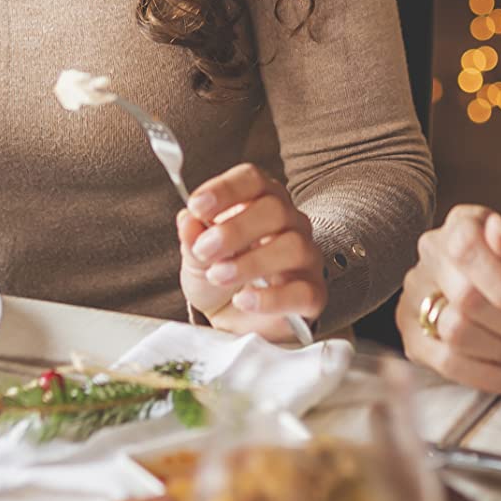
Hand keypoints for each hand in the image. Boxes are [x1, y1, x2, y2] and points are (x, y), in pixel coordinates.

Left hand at [177, 163, 323, 341]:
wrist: (232, 320)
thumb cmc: (219, 276)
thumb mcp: (197, 257)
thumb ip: (193, 238)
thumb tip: (188, 221)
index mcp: (261, 201)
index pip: (252, 180)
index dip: (226, 190)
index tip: (197, 206)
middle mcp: (290, 223)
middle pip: (275, 209)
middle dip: (235, 229)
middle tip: (203, 249)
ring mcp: (306, 258)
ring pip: (293, 247)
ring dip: (250, 262)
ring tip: (218, 276)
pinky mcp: (312, 294)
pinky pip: (302, 291)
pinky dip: (271, 298)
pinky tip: (244, 300)